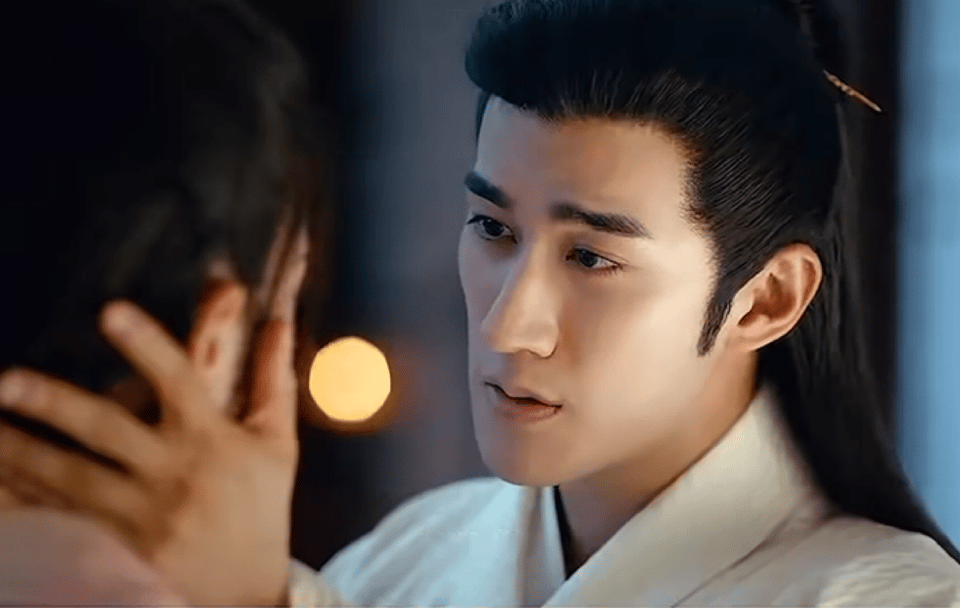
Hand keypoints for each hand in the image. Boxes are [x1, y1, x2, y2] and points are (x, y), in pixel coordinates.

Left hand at [0, 301, 299, 606]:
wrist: (249, 591)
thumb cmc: (263, 506)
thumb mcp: (278, 444)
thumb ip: (273, 380)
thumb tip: (279, 321)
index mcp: (213, 441)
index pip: (179, 382)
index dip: (146, 345)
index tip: (110, 311)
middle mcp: (174, 474)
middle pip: (106, 430)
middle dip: (54, 403)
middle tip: (7, 380)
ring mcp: (141, 515)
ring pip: (69, 476)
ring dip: (21, 450)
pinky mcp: (117, 549)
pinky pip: (61, 517)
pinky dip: (23, 499)